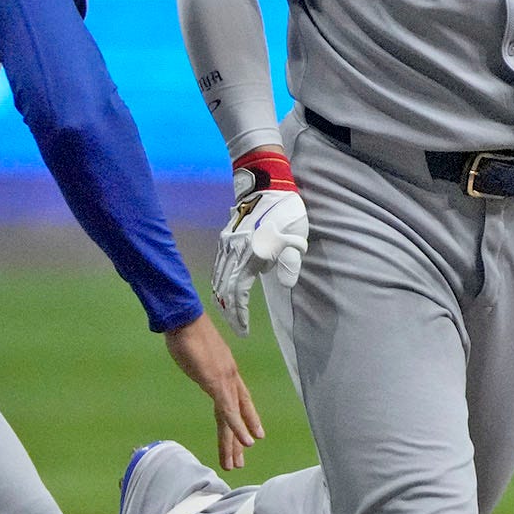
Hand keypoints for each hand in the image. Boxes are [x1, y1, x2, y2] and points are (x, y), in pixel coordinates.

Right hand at [164, 313, 264, 471]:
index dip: (245, 417)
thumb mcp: (193, 351)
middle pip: (238, 411)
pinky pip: (229, 410)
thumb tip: (193, 361)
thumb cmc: (184, 330)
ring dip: (236, 440)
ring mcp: (225, 379)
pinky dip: (238, 427)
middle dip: (238, 436)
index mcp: (225, 369)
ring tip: (239, 461)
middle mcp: (230, 376)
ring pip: (233, 416)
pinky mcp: (217, 382)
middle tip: (241, 459)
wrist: (183, 318)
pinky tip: (245, 442)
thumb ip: (197, 361)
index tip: (251, 435)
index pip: (237, 398)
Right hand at [212, 150, 307, 336]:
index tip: (243, 329)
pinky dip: (218, 282)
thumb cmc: (285, 211)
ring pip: (218, 277)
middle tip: (236, 328)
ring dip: (221, 299)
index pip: (239, 291)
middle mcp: (235, 251)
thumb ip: (290, 262)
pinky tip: (221, 290)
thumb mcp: (296, 237)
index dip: (239, 313)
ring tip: (228, 314)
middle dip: (229, 311)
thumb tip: (285, 284)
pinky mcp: (225, 238)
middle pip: (225, 288)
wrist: (266, 184)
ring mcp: (227, 244)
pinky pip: (218, 265)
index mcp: (252, 253)